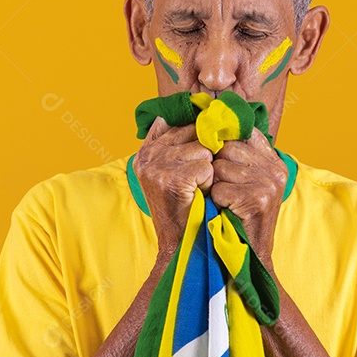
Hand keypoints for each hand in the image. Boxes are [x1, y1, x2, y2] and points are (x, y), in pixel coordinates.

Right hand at [133, 117, 213, 259]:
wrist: (182, 244)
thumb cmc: (187, 207)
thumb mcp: (174, 170)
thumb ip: (177, 142)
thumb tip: (185, 112)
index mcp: (146, 151)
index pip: (179, 122)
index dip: (199, 132)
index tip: (206, 147)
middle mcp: (147, 156)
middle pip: (195, 132)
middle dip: (206, 154)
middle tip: (199, 180)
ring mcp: (156, 167)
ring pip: (203, 149)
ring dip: (209, 170)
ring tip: (199, 189)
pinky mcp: (171, 179)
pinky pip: (207, 166)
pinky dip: (209, 183)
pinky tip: (200, 196)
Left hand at [209, 127, 286, 266]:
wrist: (250, 256)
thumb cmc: (239, 216)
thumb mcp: (244, 181)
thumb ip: (236, 154)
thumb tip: (206, 118)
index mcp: (273, 160)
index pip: (243, 130)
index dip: (222, 137)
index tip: (208, 145)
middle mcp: (275, 168)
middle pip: (227, 147)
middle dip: (214, 166)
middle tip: (216, 186)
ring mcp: (269, 183)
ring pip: (220, 168)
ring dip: (213, 186)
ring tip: (222, 200)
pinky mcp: (258, 199)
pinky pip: (220, 189)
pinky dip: (216, 201)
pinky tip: (224, 210)